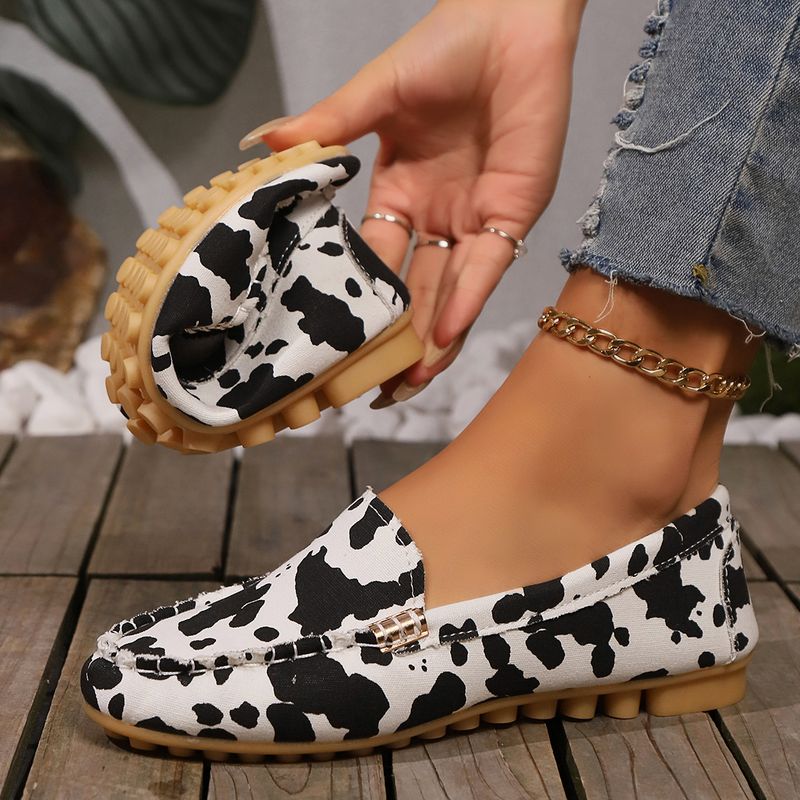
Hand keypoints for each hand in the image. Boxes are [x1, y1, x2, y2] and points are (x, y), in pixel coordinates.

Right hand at [253, 0, 584, 401]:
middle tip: (374, 385)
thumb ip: (324, 127)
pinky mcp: (513, 213)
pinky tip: (440, 336)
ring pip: (450, 291)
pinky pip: (485, 266)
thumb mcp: (374, 96)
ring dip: (432, 337)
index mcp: (400, 194)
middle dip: (397, 337)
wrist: (511, 19)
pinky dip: (464, 300)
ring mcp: (475, 218)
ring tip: (408, 381)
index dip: (355, 298)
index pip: (373, 259)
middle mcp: (436, 216)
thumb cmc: (445, 48)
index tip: (332, 339)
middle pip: (413, 289)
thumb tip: (258, 145)